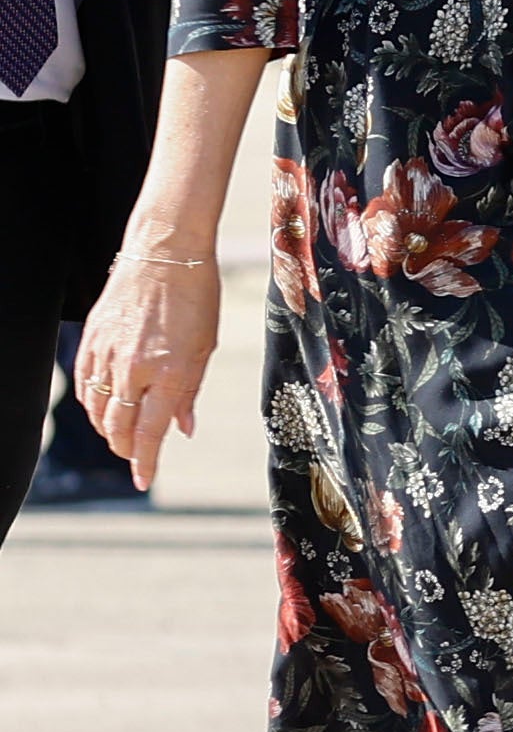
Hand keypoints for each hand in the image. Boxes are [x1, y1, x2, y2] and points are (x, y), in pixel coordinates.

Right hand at [74, 249, 220, 488]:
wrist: (165, 250)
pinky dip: (94, 403)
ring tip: (122, 436)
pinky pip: (87, 384)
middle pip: (120, 427)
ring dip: (109, 429)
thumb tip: (182, 429)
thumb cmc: (196, 297)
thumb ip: (189, 392)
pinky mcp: (92, 339)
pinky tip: (105, 407)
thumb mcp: (205, 347)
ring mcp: (109, 354)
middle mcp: (135, 368)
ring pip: (99, 409)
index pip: (152, 433)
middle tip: (136, 458)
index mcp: (170, 372)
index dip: (146, 462)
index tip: (143, 481)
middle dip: (127, 450)